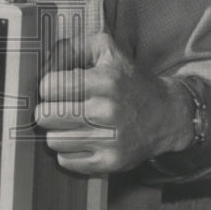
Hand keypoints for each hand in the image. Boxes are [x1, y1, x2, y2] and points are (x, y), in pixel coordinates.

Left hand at [34, 31, 189, 173]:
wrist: (167, 114)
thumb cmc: (129, 80)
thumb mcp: (106, 50)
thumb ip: (71, 47)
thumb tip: (43, 63)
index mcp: (104, 81)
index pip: (49, 86)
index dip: (48, 87)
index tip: (58, 89)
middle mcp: (107, 111)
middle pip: (45, 115)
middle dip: (48, 110)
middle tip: (60, 108)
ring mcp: (110, 140)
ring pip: (53, 140)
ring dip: (57, 132)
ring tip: (71, 125)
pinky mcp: (111, 162)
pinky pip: (66, 160)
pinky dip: (68, 151)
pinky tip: (80, 140)